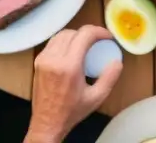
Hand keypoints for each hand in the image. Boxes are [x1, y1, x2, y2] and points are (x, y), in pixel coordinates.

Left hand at [26, 25, 122, 142]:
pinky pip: (53, 43)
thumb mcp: (97, 97)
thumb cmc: (72, 111)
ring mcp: (43, 59)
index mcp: (69, 66)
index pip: (84, 35)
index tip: (108, 37)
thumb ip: (109, 78)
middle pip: (73, 32)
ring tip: (86, 44)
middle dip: (88, 33)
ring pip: (61, 35)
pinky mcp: (38, 62)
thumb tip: (117, 61)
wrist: (47, 123)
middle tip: (99, 41)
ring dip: (76, 35)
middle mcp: (54, 59)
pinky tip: (72, 50)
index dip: (99, 31)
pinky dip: (64, 41)